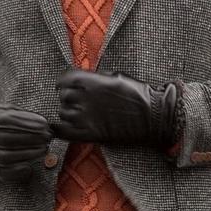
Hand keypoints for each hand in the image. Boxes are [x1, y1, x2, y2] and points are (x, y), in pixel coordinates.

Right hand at [0, 103, 52, 181]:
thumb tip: (42, 123)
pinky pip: (6, 173)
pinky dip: (19, 171)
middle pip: (8, 139)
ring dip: (29, 153)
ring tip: (44, 148)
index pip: (8, 120)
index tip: (44, 124)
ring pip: (7, 156)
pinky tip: (31, 165)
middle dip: (32, 138)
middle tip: (47, 136)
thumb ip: (21, 114)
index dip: (28, 122)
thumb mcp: (5, 111)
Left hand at [53, 69, 177, 147]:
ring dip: (68, 113)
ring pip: (64, 113)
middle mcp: (87, 98)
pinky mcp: (91, 134)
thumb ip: (97, 78)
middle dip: (68, 97)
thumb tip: (84, 80)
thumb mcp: (117, 77)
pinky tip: (57, 128)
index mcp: (93, 82)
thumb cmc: (139, 94)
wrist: (154, 117)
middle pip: (64, 96)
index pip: (66, 79)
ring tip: (78, 114)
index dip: (62, 82)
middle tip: (76, 101)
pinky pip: (64, 132)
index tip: (62, 85)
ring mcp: (88, 117)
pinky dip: (58, 130)